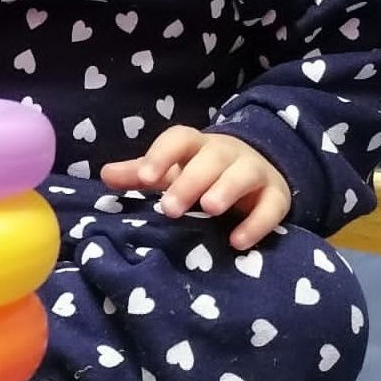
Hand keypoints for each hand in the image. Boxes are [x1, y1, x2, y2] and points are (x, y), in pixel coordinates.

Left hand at [102, 127, 290, 249]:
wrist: (257, 171)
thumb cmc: (202, 173)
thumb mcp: (172, 171)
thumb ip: (140, 174)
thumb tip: (104, 175)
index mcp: (196, 146)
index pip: (179, 139)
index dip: (162, 155)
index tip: (145, 178)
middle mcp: (227, 153)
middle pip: (211, 158)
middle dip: (191, 180)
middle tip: (170, 208)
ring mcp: (255, 172)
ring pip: (244, 173)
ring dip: (226, 188)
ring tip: (209, 208)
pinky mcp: (276, 196)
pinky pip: (272, 206)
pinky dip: (257, 223)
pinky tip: (237, 242)